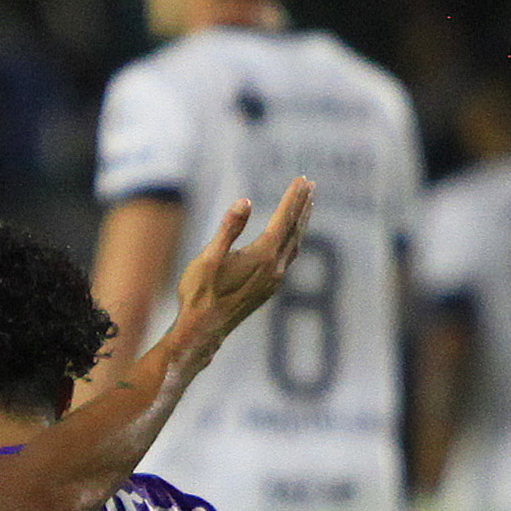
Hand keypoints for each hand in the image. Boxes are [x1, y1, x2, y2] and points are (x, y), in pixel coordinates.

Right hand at [168, 175, 312, 360]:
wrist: (203, 330)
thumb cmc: (200, 294)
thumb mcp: (208, 258)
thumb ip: (229, 229)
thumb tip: (245, 202)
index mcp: (262, 256)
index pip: (283, 220)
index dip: (293, 198)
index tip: (301, 180)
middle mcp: (274, 268)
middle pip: (294, 229)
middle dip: (302, 205)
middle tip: (311, 184)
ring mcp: (274, 280)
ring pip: (294, 244)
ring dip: (301, 223)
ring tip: (306, 206)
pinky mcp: (269, 288)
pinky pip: (289, 256)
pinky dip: (294, 239)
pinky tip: (291, 237)